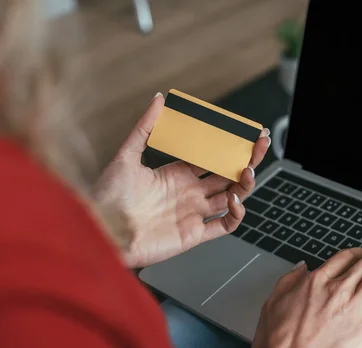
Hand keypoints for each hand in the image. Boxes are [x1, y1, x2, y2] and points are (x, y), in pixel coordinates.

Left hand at [94, 92, 270, 267]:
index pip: (210, 158)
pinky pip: (224, 226)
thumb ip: (144, 127)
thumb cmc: (108, 197)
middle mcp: (189, 193)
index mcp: (176, 174)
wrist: (102, 231)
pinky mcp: (194, 234)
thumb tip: (158, 100)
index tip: (243, 134)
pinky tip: (235, 200)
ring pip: (231, 198)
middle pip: (226, 176)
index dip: (228, 147)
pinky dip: (236, 215)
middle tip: (259, 145)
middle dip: (245, 160)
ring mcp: (193, 213)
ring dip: (244, 185)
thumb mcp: (126, 155)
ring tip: (247, 171)